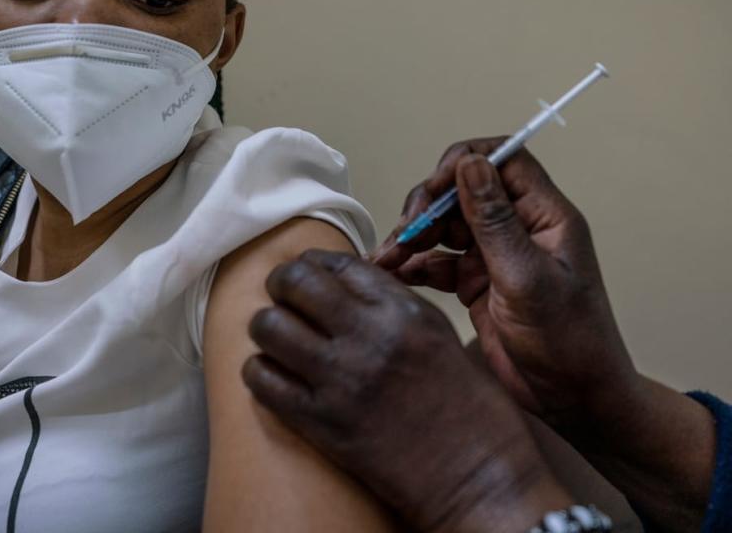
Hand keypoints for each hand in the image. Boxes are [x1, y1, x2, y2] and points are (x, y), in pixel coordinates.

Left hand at [242, 250, 570, 532]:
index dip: (312, 263)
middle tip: (281, 298)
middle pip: (294, 283)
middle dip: (280, 285)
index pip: (336, 264)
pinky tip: (273, 375)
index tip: (305, 272)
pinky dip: (259, 372)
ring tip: (276, 338)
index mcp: (402, 311)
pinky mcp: (322, 423)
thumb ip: (388, 301)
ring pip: (268, 326)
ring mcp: (342, 380)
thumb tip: (338, 281)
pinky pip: (262, 380)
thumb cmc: (466, 405)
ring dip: (265, 327)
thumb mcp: (437, 331)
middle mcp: (369, 336)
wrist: (477, 475)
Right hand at [372, 139, 636, 432]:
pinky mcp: (474, 283)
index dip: (464, 163)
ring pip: (444, 225)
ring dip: (413, 236)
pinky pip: (436, 261)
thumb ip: (495, 221)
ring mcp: (494, 255)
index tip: (433, 189)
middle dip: (428, 206)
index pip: (502, 160)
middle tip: (406, 233)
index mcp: (544, 216)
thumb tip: (470, 164)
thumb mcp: (528, 278)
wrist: (572, 401)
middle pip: (463, 190)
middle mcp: (518, 228)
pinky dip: (412, 265)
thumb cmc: (569, 342)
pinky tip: (391, 273)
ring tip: (387, 257)